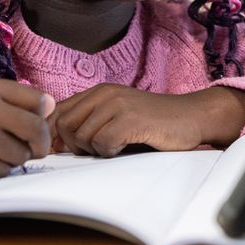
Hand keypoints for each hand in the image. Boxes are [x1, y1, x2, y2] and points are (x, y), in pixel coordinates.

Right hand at [0, 77, 54, 178]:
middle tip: (36, 149)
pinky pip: (2, 171)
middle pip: (37, 129)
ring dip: (15, 158)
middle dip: (40, 143)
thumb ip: (9, 98)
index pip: (38, 100)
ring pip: (21, 155)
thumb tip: (51, 107)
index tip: (41, 124)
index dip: (45, 115)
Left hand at [48, 85, 244, 157]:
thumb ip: (88, 124)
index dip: (54, 135)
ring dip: (95, 150)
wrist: (192, 117)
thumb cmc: (154, 124)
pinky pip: (102, 144)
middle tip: (98, 150)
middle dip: (74, 145)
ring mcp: (118, 104)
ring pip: (81, 137)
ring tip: (117, 146)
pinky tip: (126, 147)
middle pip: (63, 126)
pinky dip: (110, 152)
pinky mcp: (130, 119)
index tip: (66, 150)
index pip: (56, 112)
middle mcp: (105, 93)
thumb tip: (52, 144)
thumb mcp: (117, 117)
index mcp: (98, 92)